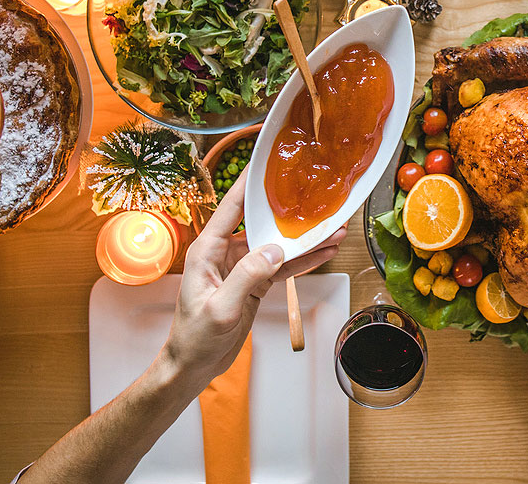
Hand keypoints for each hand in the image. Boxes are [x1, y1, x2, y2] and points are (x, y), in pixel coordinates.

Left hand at [161, 170, 345, 384]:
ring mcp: (241, 267)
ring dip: (304, 240)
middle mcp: (225, 252)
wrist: (194, 364)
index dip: (248, 184)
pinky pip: (282, 266)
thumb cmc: (195, 337)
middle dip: (290, 213)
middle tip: (316, 200)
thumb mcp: (221, 308)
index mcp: (208, 250)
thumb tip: (274, 251)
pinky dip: (302, 261)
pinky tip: (323, 253)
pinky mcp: (253, 282)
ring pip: (277, 245)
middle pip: (261, 223)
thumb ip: (247, 277)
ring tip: (333, 229)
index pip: (231, 208)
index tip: (267, 163)